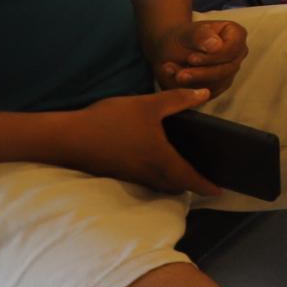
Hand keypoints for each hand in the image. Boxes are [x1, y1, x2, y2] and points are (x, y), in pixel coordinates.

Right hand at [70, 89, 223, 195]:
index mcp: (160, 159)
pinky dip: (156, 175)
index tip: (219, 191)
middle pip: (175, 185)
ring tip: (183, 170)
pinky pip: (144, 179)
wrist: (68, 137)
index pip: (188, 178)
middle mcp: (147, 173)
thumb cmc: (110, 121)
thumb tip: (204, 94)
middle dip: (190, 184)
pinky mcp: (116, 172)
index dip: (205, 185)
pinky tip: (154, 161)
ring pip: (158, 184)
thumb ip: (178, 100)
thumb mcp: (148, 105)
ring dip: (172, 180)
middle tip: (204, 177)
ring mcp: (130, 175)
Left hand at [148, 19, 247, 96]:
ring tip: (173, 75)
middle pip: (227, 70)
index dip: (212, 57)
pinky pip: (209, 93)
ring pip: (218, 84)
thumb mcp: (188, 33)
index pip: (232, 50)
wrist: (173, 49)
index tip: (191, 59)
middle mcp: (238, 54)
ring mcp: (231, 71)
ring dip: (193, 82)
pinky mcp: (220, 86)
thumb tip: (216, 45)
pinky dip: (191, 90)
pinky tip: (175, 80)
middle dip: (201, 74)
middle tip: (179, 74)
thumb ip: (201, 36)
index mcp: (237, 34)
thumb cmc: (183, 37)